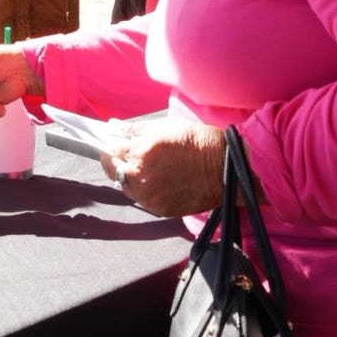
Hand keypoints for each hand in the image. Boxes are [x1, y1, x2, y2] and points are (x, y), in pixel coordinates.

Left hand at [100, 119, 227, 216]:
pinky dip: (143, 190)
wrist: (226, 169)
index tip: (113, 143)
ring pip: (125, 187)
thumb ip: (135, 129)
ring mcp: (150, 197)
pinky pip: (142, 199)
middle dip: (115, 161)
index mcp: (143, 153)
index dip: (110, 145)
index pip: (111, 150)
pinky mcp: (160, 209)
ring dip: (128, 177)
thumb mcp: (165, 128)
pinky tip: (157, 180)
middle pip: (112, 170)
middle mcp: (142, 178)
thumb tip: (113, 126)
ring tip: (145, 167)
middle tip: (125, 155)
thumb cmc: (199, 143)